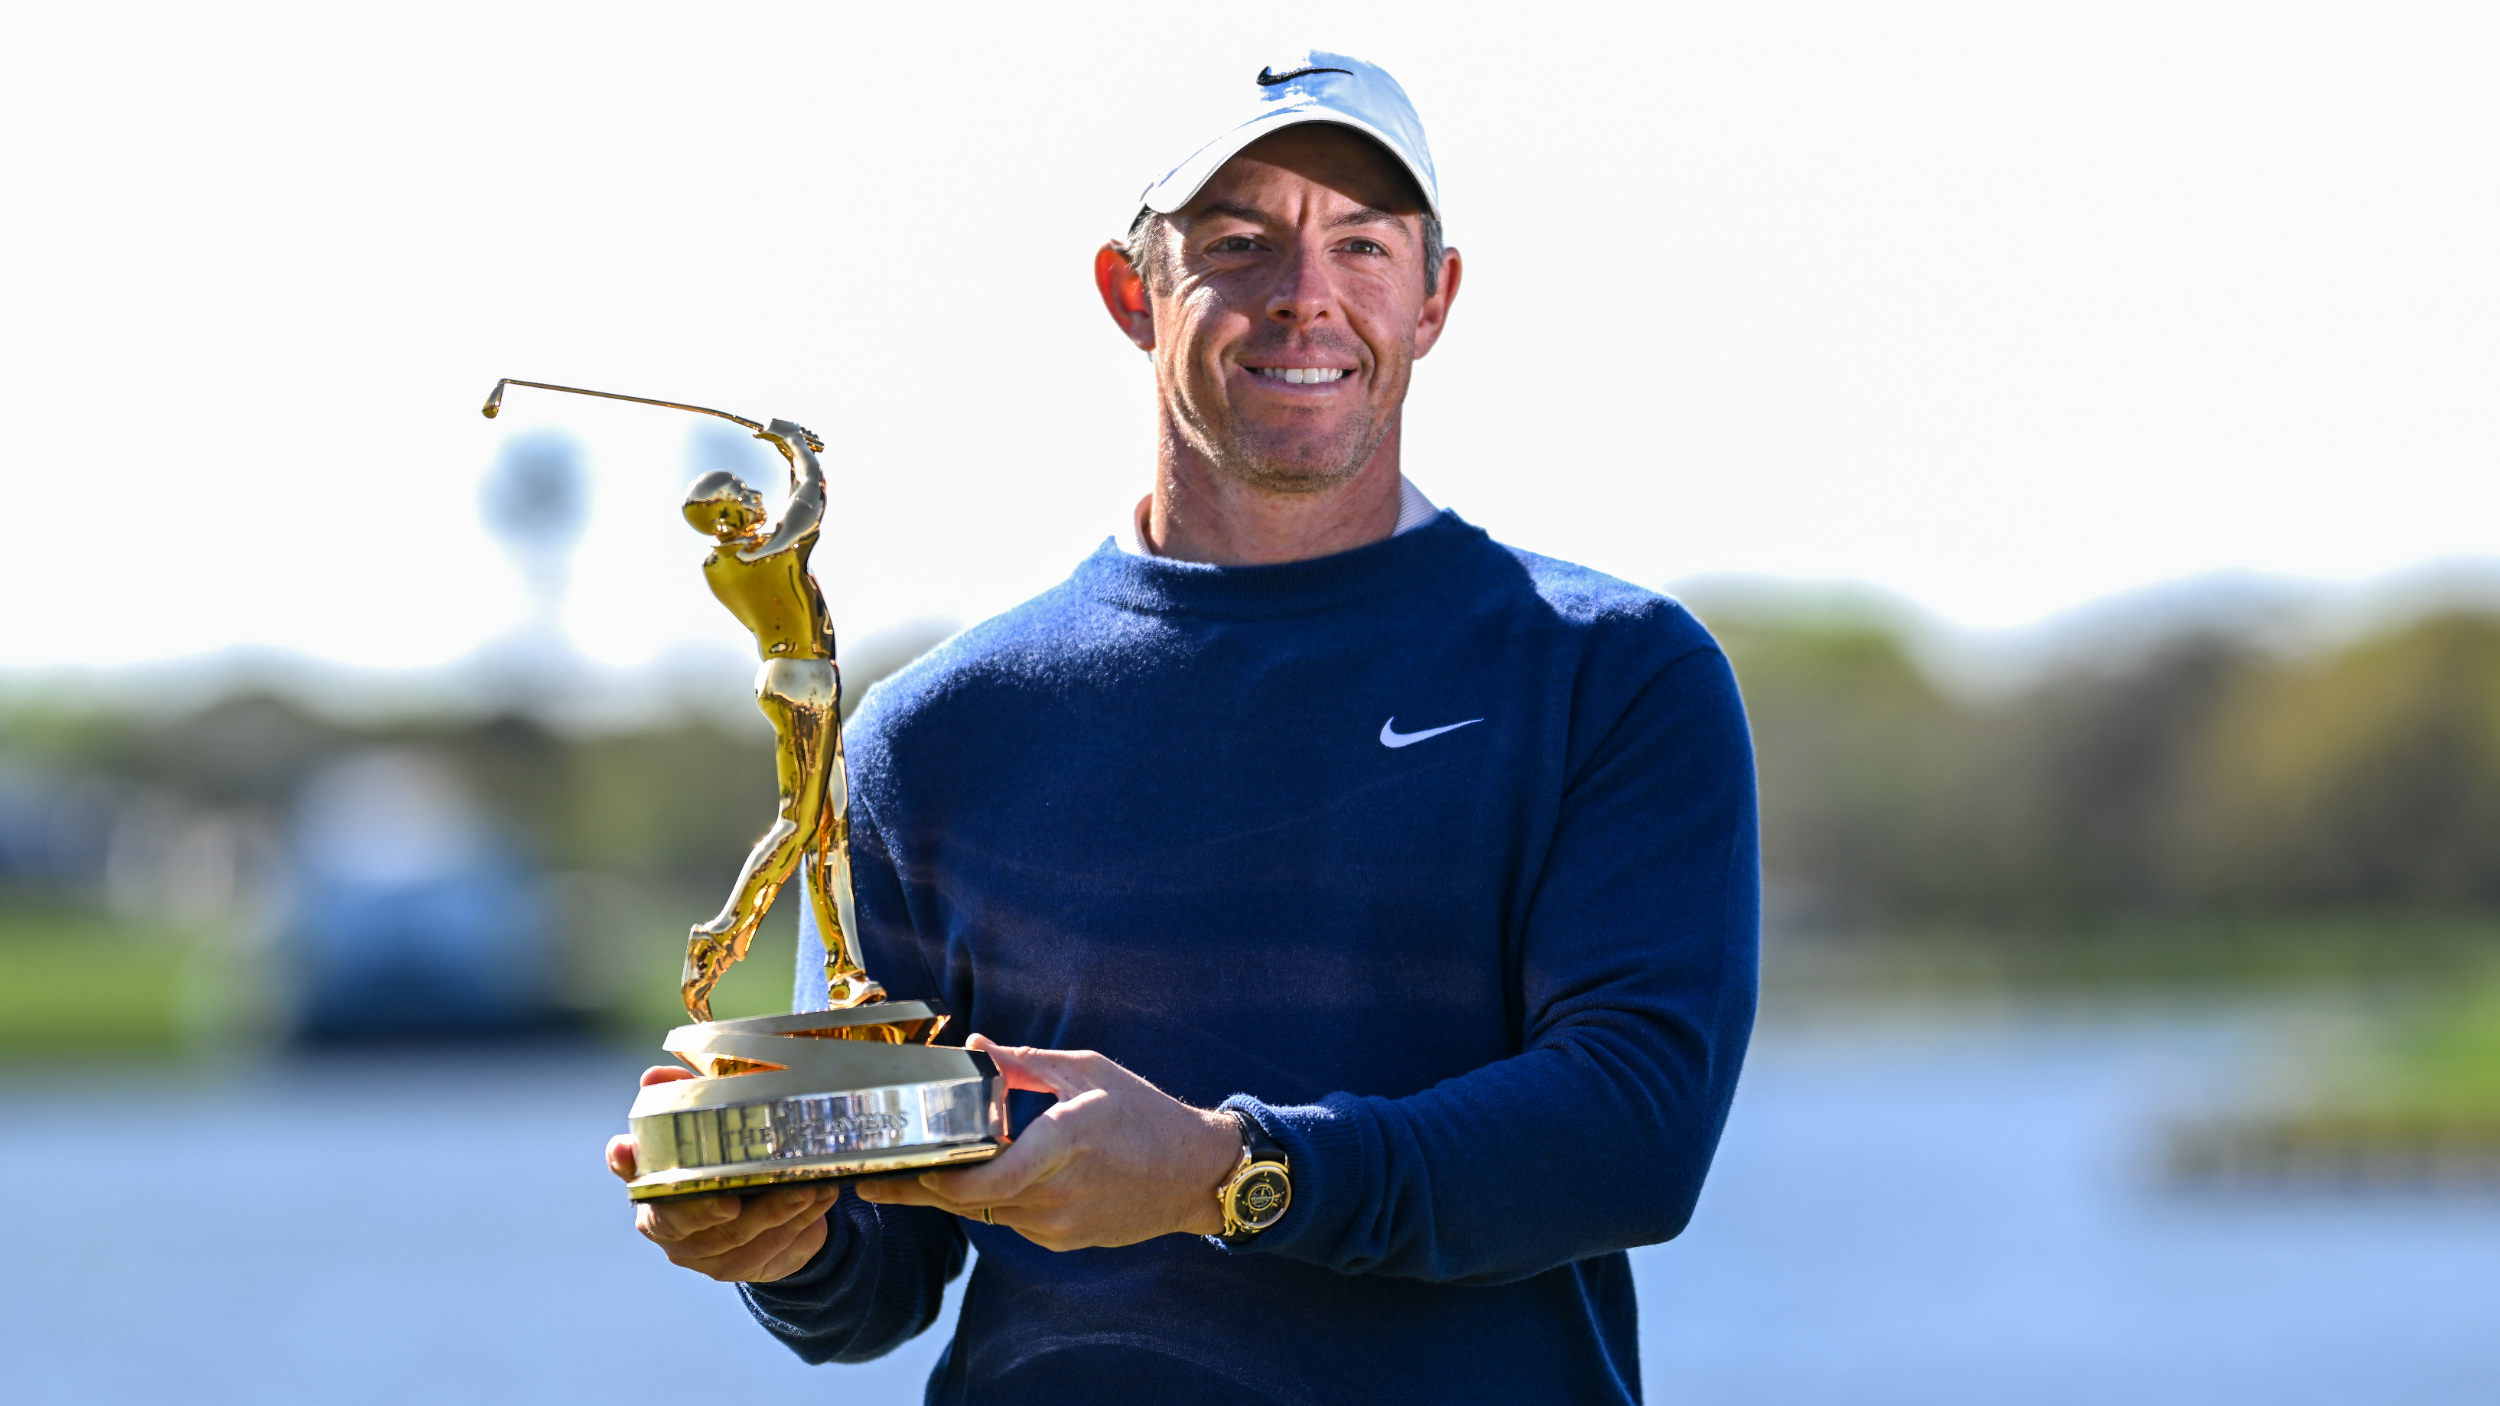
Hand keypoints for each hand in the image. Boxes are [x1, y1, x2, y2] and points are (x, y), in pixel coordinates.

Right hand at [605, 1065, 839, 1282]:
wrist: (760, 1209)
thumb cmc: (725, 1157)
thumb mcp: (710, 1123)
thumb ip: (685, 1096)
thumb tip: (655, 1075)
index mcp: (651, 1183)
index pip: (633, 1175)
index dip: (627, 1164)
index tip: (629, 1149)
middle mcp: (666, 1223)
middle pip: (683, 1220)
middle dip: (714, 1206)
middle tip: (743, 1193)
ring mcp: (701, 1252)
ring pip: (735, 1238)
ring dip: (777, 1212)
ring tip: (809, 1185)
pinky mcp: (737, 1267)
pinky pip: (768, 1251)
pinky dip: (799, 1224)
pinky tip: (819, 1198)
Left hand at [854, 1035, 1242, 1250]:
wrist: (1193, 1174)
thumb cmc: (1144, 1114)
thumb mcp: (1087, 1071)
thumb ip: (1024, 1062)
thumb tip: (973, 1046)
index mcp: (1064, 1140)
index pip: (989, 1176)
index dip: (940, 1180)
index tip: (904, 1168)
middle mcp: (1058, 1189)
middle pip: (970, 1199)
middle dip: (920, 1189)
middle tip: (874, 1180)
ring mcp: (1059, 1222)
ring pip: (986, 1212)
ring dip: (954, 1193)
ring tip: (913, 1175)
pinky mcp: (1061, 1239)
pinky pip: (1011, 1219)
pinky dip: (994, 1199)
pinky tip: (988, 1177)